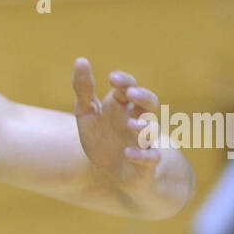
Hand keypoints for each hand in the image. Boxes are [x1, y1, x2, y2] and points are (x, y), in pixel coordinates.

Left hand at [72, 57, 163, 189]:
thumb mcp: (87, 113)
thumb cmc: (101, 138)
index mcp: (124, 105)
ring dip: (144, 127)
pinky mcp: (146, 162)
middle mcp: (138, 120)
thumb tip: (80, 60)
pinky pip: (150, 158)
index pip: (128, 87)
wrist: (110, 173)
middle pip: (150, 103)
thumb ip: (83, 89)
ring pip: (153, 130)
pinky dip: (141, 155)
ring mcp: (144, 141)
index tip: (112, 78)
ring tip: (131, 124)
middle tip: (131, 93)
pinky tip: (128, 153)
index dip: (124, 82)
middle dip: (143, 97)